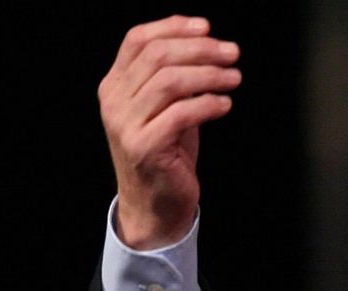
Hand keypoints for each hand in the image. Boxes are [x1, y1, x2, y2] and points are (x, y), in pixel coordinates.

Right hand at [99, 15, 241, 248]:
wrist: (155, 205)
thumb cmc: (166, 155)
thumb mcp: (165, 110)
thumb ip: (173, 80)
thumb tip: (207, 47)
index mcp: (114, 86)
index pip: (137, 40)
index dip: (172, 27)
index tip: (206, 28)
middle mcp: (114, 101)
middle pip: (157, 57)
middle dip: (200, 50)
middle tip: (231, 53)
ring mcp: (126, 125)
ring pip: (169, 82)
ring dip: (209, 75)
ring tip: (234, 78)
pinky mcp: (144, 147)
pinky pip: (181, 114)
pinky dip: (208, 104)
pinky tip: (225, 104)